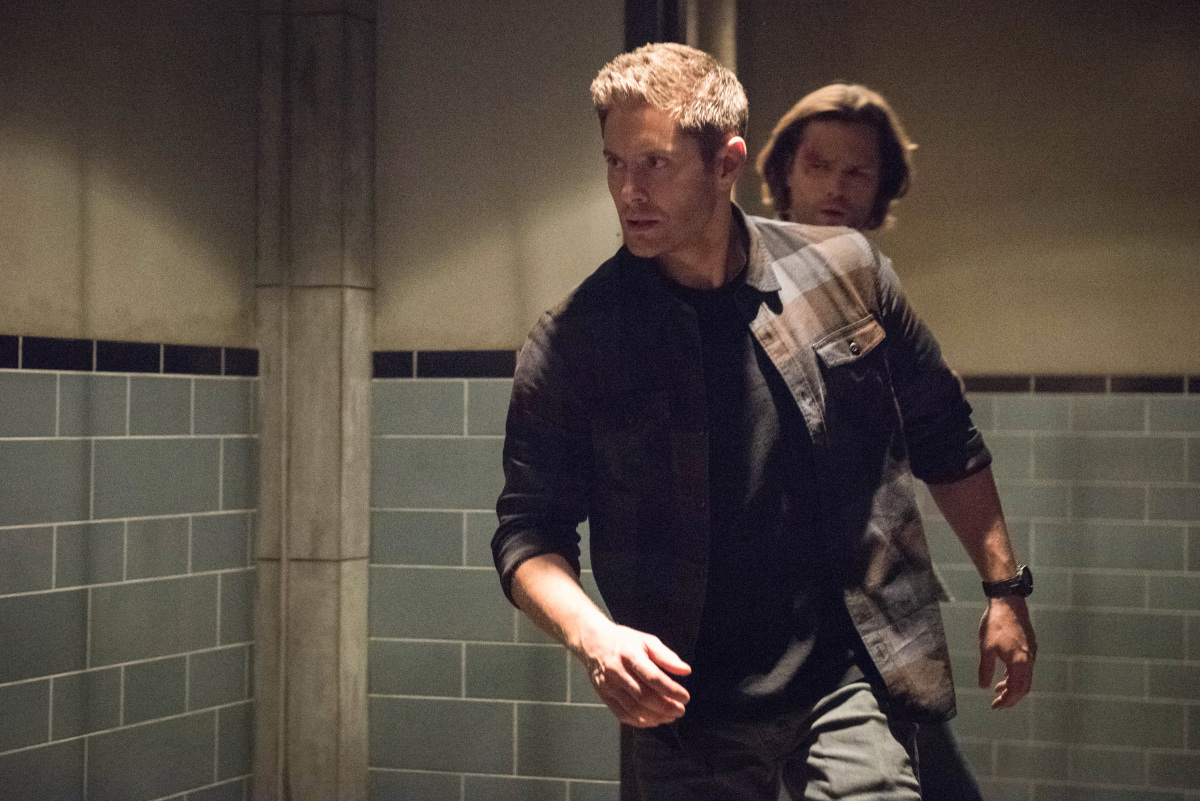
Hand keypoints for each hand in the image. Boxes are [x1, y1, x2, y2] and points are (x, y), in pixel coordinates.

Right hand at [576, 620, 691, 727]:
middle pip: (643, 696)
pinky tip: (654, 720)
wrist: (593, 643)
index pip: (653, 677)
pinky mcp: (604, 696)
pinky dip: (640, 722)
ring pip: (634, 709)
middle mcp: (617, 671)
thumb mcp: (647, 641)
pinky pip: (622, 715)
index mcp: (630, 655)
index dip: (671, 690)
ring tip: (670, 717)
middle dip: (666, 707)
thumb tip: (686, 671)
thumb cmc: (625, 641)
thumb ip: (666, 657)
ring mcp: (608, 686)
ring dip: (655, 717)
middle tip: (680, 710)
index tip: (685, 697)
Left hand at [978, 596, 1035, 708]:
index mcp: (1020, 662)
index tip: (996, 706)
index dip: (1007, 701)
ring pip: (1025, 676)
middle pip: (1024, 686)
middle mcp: (1029, 659)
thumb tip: (984, 686)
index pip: (1016, 689)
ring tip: (998, 690)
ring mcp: (1031, 653)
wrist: (1008, 603)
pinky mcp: (1030, 646)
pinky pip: (1025, 667)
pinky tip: (1005, 674)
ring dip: (1012, 686)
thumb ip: (986, 669)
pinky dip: (1015, 675)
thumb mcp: (986, 648)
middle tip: (998, 703)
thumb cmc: (995, 624)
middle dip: (1011, 697)